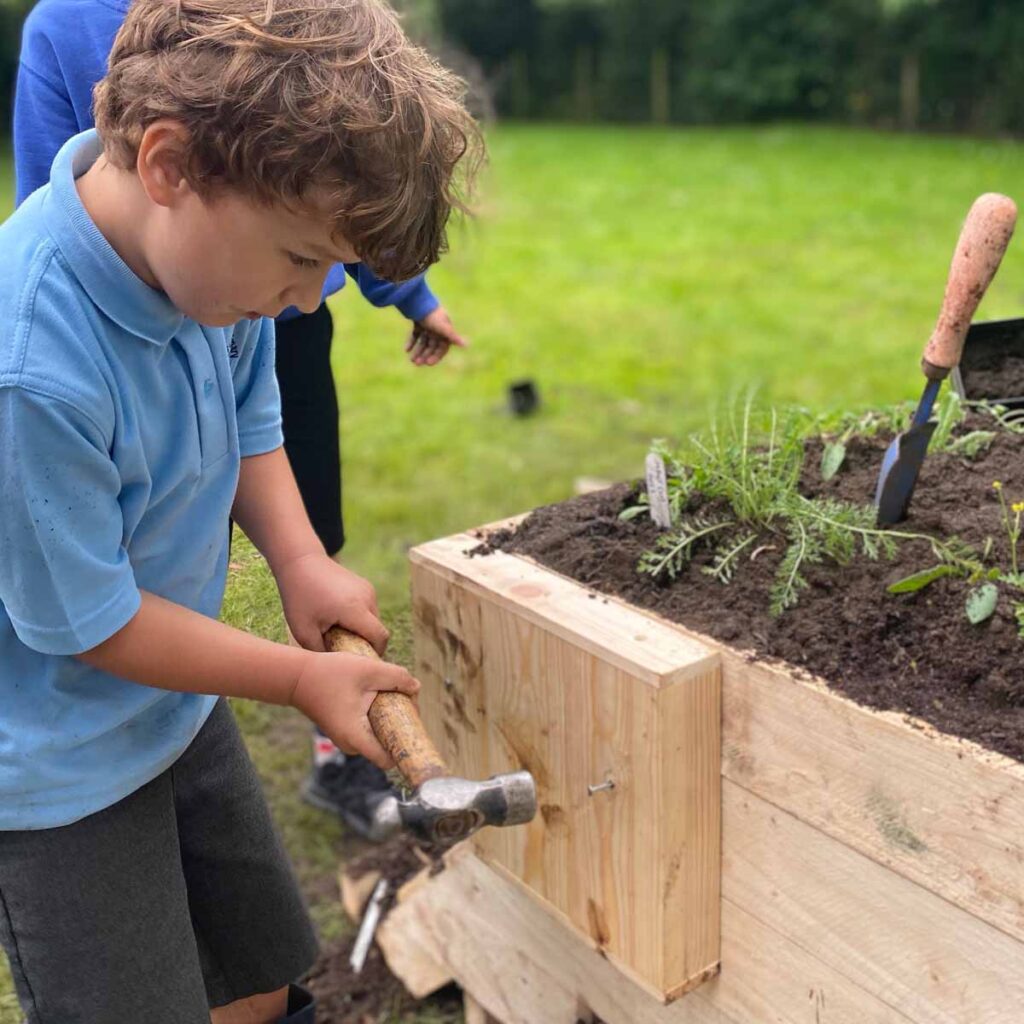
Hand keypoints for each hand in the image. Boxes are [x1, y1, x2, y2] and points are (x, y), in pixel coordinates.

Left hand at [274, 552, 387, 654]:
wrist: (300, 561)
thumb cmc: (299, 597)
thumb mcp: (303, 631)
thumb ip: (322, 652)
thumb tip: (338, 666)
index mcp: (355, 610)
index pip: (380, 637)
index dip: (376, 653)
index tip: (362, 663)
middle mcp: (367, 598)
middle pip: (377, 629)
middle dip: (365, 643)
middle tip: (344, 650)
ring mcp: (368, 589)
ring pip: (373, 619)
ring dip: (362, 629)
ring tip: (339, 632)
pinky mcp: (365, 585)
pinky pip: (368, 608)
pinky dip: (359, 618)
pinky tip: (339, 618)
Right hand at [290, 651, 419, 768]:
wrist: (296, 675)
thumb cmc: (330, 673)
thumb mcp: (368, 670)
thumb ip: (396, 677)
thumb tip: (417, 688)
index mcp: (355, 737)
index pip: (388, 759)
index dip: (405, 749)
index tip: (418, 732)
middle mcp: (350, 744)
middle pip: (387, 745)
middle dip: (401, 726)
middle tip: (406, 701)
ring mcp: (346, 739)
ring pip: (379, 735)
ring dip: (390, 718)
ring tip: (393, 694)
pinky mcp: (344, 730)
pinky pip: (370, 729)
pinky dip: (379, 716)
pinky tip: (380, 695)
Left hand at [405, 306, 467, 365]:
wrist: (419, 301)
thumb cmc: (433, 316)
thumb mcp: (443, 328)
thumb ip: (454, 337)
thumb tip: (467, 345)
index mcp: (445, 331)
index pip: (442, 348)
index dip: (436, 356)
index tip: (428, 363)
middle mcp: (437, 329)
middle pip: (432, 346)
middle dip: (425, 355)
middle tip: (416, 363)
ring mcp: (428, 326)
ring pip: (423, 342)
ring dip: (418, 351)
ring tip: (411, 359)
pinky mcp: (419, 322)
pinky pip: (416, 335)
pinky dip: (411, 342)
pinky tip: (406, 350)